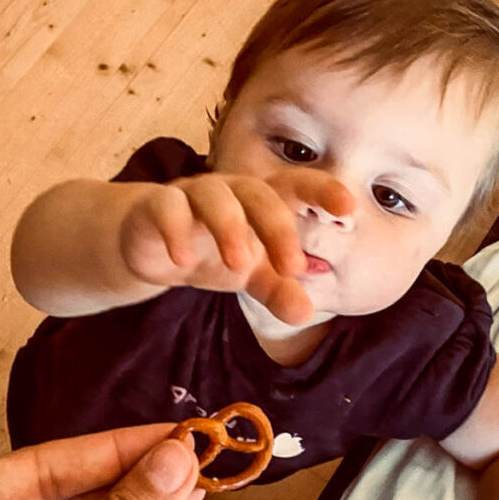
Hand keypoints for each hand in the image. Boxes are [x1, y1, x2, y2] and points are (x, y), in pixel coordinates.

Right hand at [119, 169, 351, 324]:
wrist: (150, 247)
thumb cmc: (212, 252)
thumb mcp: (250, 276)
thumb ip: (278, 290)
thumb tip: (306, 312)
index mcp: (261, 202)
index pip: (296, 187)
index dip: (323, 190)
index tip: (348, 208)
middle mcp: (231, 191)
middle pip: (259, 193)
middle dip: (277, 227)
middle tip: (291, 267)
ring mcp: (192, 195)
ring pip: (213, 195)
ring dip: (229, 227)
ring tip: (238, 265)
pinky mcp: (156, 206)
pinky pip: (167, 207)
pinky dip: (176, 231)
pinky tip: (182, 262)